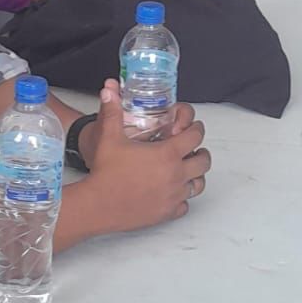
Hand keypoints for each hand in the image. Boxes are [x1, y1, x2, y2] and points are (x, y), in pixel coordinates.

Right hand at [80, 81, 210, 228]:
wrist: (97, 205)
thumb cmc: (105, 172)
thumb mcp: (109, 137)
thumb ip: (112, 111)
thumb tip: (109, 89)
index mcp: (167, 154)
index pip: (195, 136)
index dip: (196, 129)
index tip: (194, 127)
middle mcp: (176, 175)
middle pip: (204, 162)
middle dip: (201, 153)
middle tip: (193, 150)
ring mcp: (173, 196)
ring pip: (199, 185)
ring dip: (196, 176)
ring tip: (186, 170)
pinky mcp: (167, 213)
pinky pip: (185, 206)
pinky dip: (182, 198)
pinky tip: (172, 192)